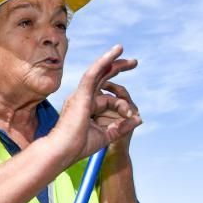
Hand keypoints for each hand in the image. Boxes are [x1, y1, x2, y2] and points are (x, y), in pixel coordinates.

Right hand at [50, 45, 141, 164]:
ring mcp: (80, 95)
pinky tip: (115, 52)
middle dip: (117, 67)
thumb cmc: (79, 146)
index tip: (133, 115)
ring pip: (98, 73)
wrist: (63, 151)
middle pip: (102, 78)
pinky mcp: (80, 94)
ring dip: (112, 60)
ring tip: (124, 51)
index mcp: (86, 107)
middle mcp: (82, 98)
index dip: (124, 105)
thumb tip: (139, 118)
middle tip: (134, 62)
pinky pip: (93, 74)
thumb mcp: (108, 134)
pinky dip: (103, 62)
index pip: (110, 99)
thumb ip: (122, 126)